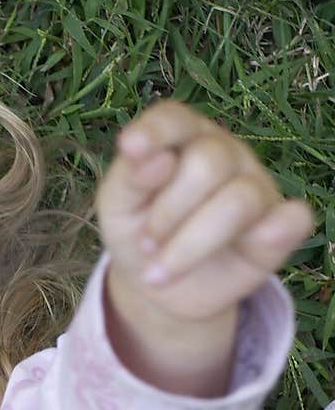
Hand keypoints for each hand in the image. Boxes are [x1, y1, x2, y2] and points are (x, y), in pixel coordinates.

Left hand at [96, 98, 314, 322]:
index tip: (129, 149)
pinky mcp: (278, 227)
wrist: (161, 290)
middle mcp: (224, 154)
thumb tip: (159, 160)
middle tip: (145, 246)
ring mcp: (256, 186)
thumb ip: (128, 180)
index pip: (175, 119)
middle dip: (168, 213)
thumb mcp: (117, 209)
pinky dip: (275, 232)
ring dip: (192, 244)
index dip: (155, 131)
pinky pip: (293, 219)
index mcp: (181, 140)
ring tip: (160, 271)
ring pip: (240, 200)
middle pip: (208, 162)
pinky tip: (248, 249)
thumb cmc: (138, 235)